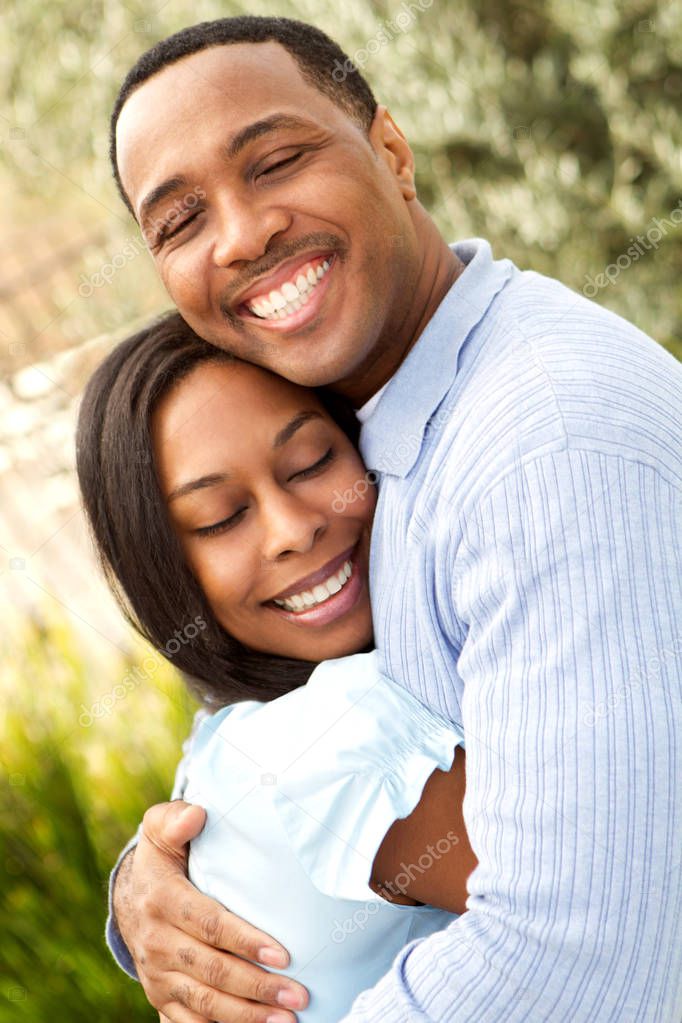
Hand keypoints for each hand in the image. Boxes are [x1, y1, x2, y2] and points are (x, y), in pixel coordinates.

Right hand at [114, 800, 308, 1022]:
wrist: (129, 896)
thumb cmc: (161, 857)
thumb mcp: (160, 829)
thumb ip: (176, 819)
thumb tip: (196, 814)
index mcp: (162, 900)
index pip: (208, 925)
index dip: (245, 941)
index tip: (283, 954)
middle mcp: (156, 942)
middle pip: (211, 971)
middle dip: (257, 987)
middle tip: (298, 996)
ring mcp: (157, 974)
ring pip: (203, 1003)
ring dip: (246, 1016)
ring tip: (286, 1021)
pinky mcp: (160, 996)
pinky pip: (188, 1022)